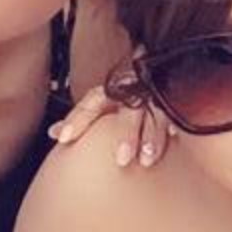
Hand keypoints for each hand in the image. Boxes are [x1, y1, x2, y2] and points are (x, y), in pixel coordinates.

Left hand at [52, 86, 173, 168]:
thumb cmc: (123, 95)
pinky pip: (177, 116)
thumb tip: (53, 133)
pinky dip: (174, 129)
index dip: (77, 120)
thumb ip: (81, 117)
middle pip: (128, 112)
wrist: (157, 70)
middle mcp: (135, 92)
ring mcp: (156, 98)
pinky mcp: (175, 105)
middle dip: (125, 135)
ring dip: (152, 138)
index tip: (62, 139)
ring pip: (156, 116)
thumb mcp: (101, 102)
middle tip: (120, 161)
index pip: (91, 103)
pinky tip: (175, 141)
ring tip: (146, 161)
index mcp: (112, 90)